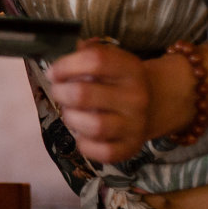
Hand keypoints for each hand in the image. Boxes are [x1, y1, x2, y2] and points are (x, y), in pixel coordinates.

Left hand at [46, 38, 152, 162]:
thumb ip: (84, 56)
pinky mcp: (131, 148)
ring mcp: (135, 124)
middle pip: (83, 94)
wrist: (154, 104)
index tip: (53, 72)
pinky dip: (84, 144)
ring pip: (93, 126)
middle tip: (59, 91)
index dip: (65, 65)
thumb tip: (58, 65)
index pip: (95, 60)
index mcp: (130, 69)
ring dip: (71, 118)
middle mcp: (136, 97)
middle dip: (61, 92)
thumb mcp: (110, 60)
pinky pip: (101, 152)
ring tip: (70, 112)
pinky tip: (82, 133)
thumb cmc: (117, 80)